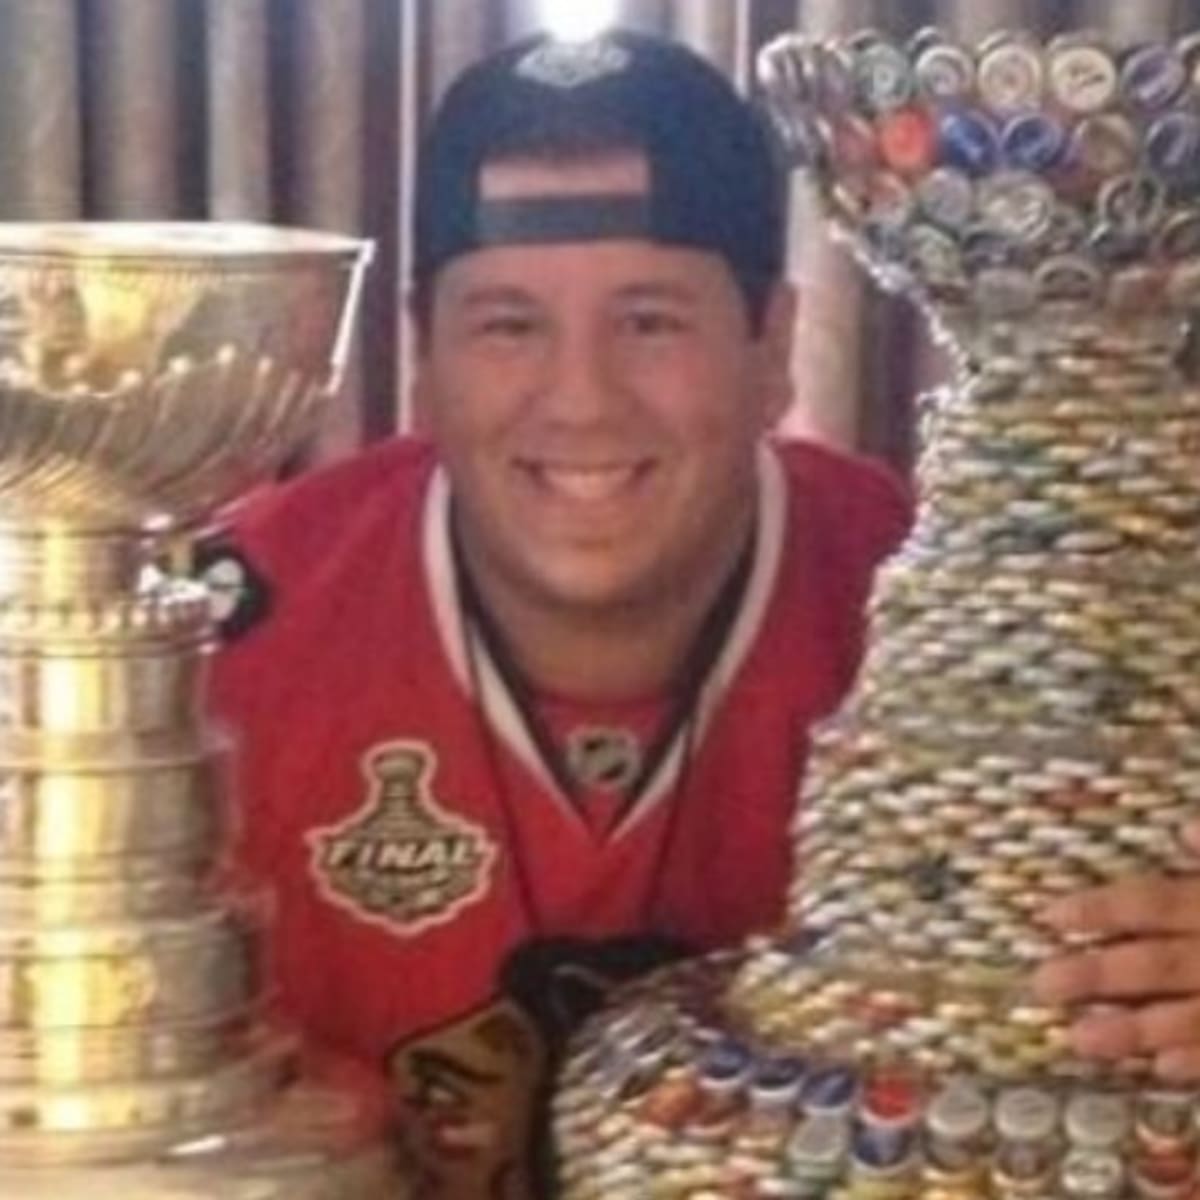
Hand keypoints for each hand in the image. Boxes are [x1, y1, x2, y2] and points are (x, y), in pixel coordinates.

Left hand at [1031, 822, 1199, 1080]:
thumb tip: (1183, 828)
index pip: (1150, 904)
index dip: (1100, 910)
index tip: (1047, 916)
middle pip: (1154, 965)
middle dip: (1097, 977)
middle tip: (1042, 985)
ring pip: (1187, 1018)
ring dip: (1134, 1031)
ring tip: (1078, 1040)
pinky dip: (1198, 1061)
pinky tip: (1158, 1069)